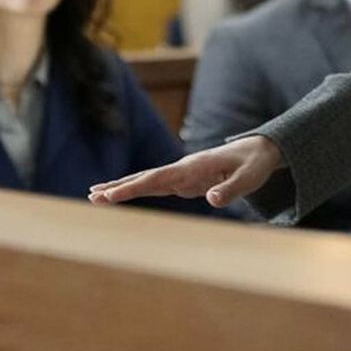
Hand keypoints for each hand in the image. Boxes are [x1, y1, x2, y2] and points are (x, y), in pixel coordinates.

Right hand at [88, 135, 283, 207]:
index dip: (135, 187)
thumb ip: (230, 189)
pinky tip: (119, 195)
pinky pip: (155, 187)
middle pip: (145, 178)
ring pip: (146, 181)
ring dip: (122, 188)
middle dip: (118, 187)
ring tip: (94, 196)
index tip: (112, 194)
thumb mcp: (249, 178)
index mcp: (194, 166)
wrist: (259, 150)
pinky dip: (135, 191)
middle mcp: (183, 168)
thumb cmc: (254, 165)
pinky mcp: (184, 181)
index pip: (159, 178)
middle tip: (91, 197)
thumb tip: (210, 200)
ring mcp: (182, 174)